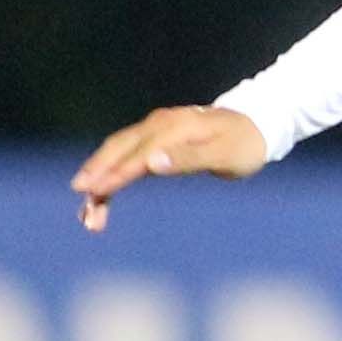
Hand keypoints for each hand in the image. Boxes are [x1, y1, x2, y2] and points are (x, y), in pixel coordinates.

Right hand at [72, 105, 265, 230]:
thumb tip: (152, 163)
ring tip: (89, 216)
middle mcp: (159, 124)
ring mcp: (155, 130)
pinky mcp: (156, 139)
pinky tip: (103, 197)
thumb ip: (189, 159)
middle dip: (97, 178)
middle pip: (117, 150)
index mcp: (174, 128)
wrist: (257, 126)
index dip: (114, 173)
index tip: (92, 193)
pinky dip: (112, 175)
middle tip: (83, 210)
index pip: (137, 153)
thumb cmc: (244, 145)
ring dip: (100, 179)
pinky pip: (127, 155)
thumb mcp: (224, 156)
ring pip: (117, 153)